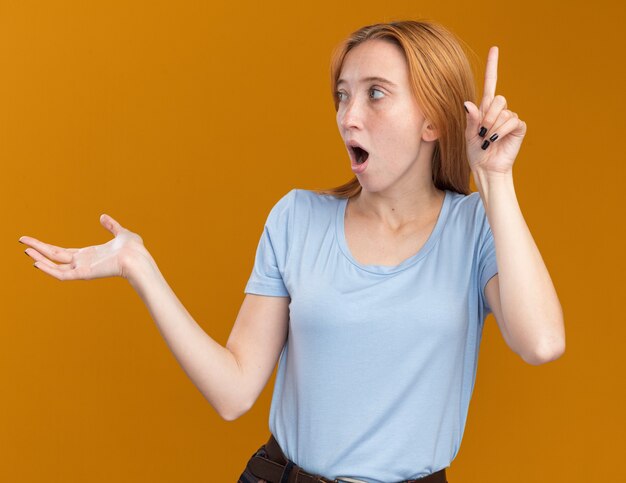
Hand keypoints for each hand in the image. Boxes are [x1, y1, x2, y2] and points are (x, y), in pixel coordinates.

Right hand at [19, 214, 146, 280]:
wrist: (138, 258)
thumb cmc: (134, 249)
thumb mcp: (121, 233)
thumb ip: (111, 226)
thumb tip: (103, 217)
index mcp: (89, 254)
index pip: (63, 252)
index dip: (47, 247)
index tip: (33, 241)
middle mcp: (83, 262)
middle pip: (54, 256)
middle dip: (37, 248)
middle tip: (21, 240)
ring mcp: (82, 269)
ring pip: (55, 265)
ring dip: (39, 257)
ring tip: (25, 248)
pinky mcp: (84, 274)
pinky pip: (61, 274)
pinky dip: (48, 269)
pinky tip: (36, 261)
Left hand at [463, 46, 526, 175]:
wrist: (486, 168)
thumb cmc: (476, 152)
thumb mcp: (468, 134)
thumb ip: (470, 118)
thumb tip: (468, 103)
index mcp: (485, 109)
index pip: (490, 83)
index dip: (493, 66)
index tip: (494, 48)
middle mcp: (499, 110)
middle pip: (498, 99)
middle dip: (488, 117)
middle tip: (481, 132)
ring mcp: (510, 118)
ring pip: (504, 112)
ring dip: (493, 127)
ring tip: (488, 139)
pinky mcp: (519, 127)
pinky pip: (512, 121)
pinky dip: (501, 131)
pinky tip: (496, 139)